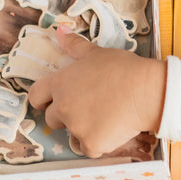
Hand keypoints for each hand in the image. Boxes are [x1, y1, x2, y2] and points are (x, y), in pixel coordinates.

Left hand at [27, 30, 167, 157]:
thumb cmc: (122, 69)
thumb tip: (60, 31)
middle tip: (88, 107)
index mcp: (60, 84)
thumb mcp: (96, 53)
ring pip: (71, 134)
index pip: (35, 96)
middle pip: (51, 119)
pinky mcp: (91, 144)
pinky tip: (112, 129)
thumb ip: (74, 45)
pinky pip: (88, 148)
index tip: (51, 101)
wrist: (145, 91)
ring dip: (82, 130)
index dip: (42, 99)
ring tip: (104, 117)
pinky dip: (98, 143)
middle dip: (65, 115)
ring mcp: (76, 127)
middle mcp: (63, 107)